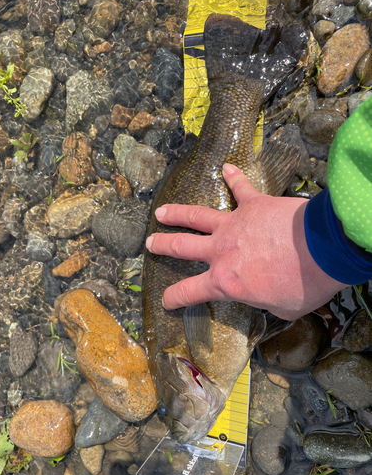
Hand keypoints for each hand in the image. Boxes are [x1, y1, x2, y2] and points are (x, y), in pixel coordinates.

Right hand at [145, 163, 347, 319]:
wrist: (324, 248)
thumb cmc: (304, 284)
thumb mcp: (280, 308)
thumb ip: (262, 301)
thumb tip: (261, 294)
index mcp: (225, 281)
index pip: (189, 291)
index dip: (174, 298)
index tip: (165, 300)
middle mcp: (221, 251)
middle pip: (182, 247)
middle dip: (162, 245)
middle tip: (150, 243)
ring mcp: (234, 224)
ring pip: (197, 217)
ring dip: (177, 213)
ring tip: (161, 212)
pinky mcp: (253, 204)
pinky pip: (240, 187)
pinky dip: (233, 177)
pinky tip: (226, 167)